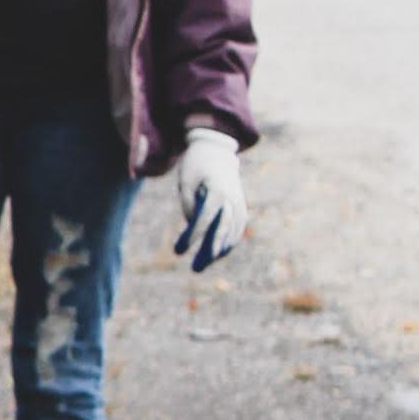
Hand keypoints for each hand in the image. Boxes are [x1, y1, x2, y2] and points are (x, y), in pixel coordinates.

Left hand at [171, 131, 247, 273]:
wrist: (216, 150)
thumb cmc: (196, 166)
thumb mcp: (185, 182)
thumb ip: (189, 205)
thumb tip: (195, 228)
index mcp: (217, 189)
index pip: (205, 219)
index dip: (193, 236)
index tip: (178, 251)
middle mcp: (232, 198)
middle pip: (222, 230)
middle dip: (209, 251)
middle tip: (195, 269)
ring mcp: (239, 203)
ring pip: (232, 233)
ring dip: (218, 251)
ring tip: (201, 265)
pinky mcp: (239, 207)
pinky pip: (236, 229)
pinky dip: (227, 243)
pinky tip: (215, 255)